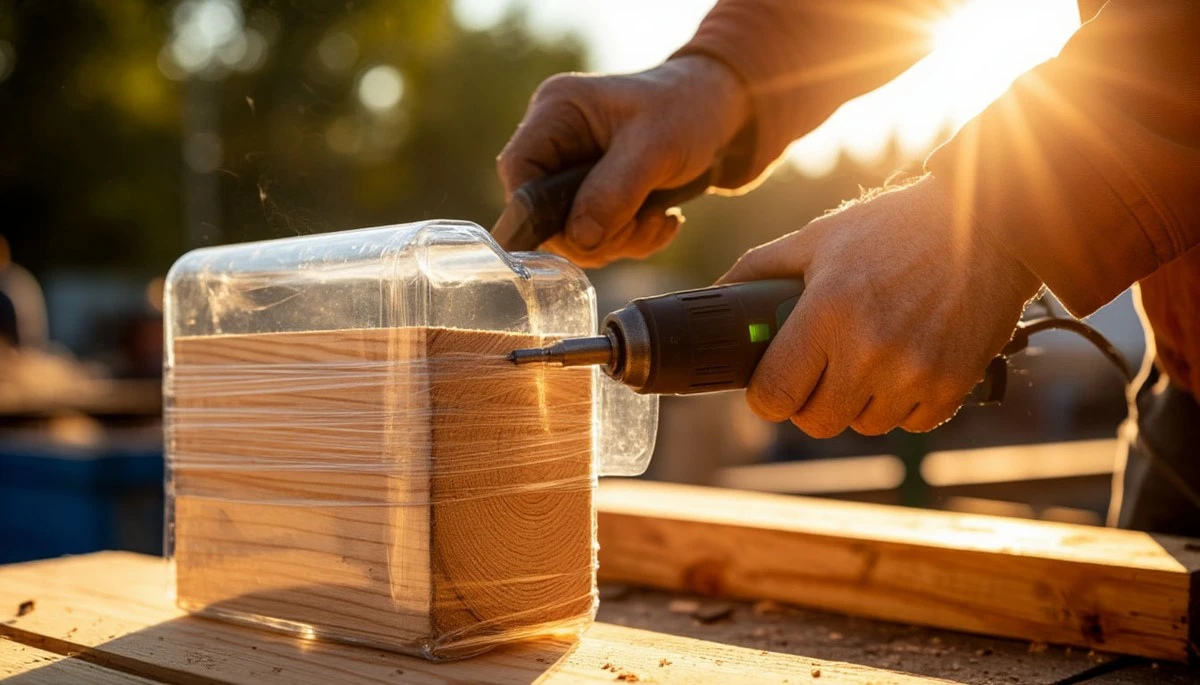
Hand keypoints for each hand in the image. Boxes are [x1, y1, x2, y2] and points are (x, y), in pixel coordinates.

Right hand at [497, 56, 750, 267]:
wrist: (722, 114)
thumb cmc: (688, 111)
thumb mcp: (655, 148)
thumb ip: (614, 192)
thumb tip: (580, 240)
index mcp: (557, 111)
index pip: (519, 169)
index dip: (536, 211)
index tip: (574, 238)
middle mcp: (557, 142)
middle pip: (544, 212)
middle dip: (593, 234)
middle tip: (638, 225)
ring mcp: (575, 171)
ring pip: (574, 234)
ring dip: (620, 240)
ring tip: (658, 219)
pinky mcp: (596, 196)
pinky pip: (600, 238)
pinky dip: (633, 240)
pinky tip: (663, 220)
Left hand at [720, 175, 1041, 436]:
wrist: (990, 222)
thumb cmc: (896, 227)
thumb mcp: (819, 237)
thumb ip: (760, 268)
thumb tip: (717, 294)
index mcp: (828, 311)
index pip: (773, 396)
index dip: (765, 396)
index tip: (771, 384)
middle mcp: (870, 348)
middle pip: (815, 422)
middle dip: (807, 402)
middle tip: (815, 374)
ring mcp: (915, 371)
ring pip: (862, 425)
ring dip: (856, 402)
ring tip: (865, 359)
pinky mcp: (953, 384)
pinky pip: (909, 424)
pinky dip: (901, 405)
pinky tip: (904, 365)